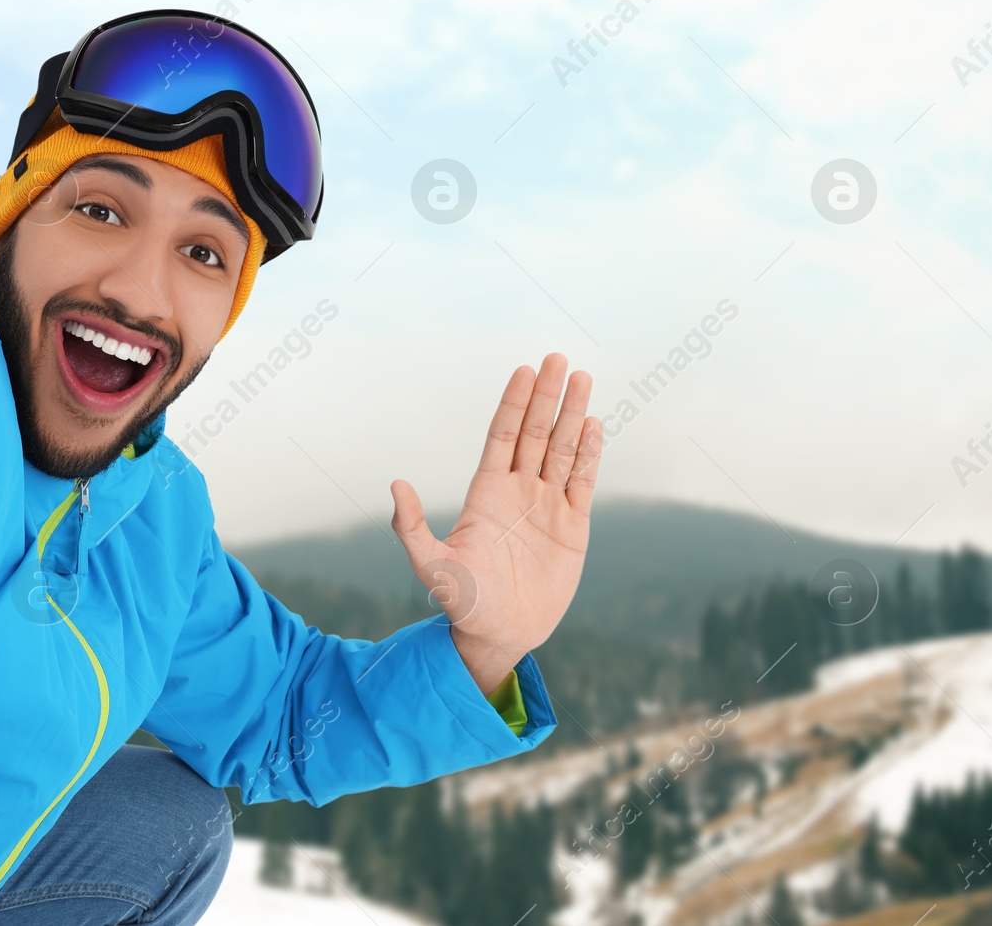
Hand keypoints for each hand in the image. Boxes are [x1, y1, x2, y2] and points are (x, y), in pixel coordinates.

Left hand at [390, 353, 602, 694]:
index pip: (502, 436)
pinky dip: (590, 454)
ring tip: (583, 378)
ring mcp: (546, 506)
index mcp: (485, 494)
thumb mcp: (431, 565)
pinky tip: (595, 426)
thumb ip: (411, 527)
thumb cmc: (461, 602)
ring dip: (572, 415)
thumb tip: (396, 484)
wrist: (498, 634)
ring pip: (562, 450)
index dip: (514, 404)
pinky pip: (582, 481)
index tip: (524, 370)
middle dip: (547, 396)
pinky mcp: (572, 526)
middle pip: (536, 433)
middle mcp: (517, 492)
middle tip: (559, 357)